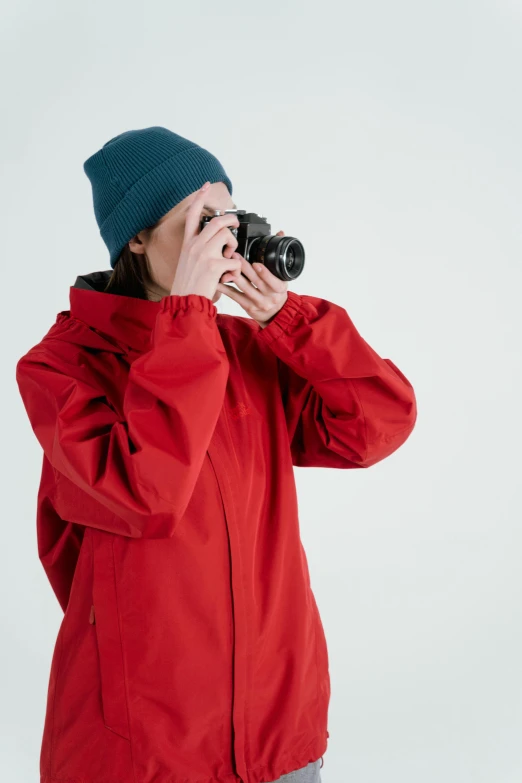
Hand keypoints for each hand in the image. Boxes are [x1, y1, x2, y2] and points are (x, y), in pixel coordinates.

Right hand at [170, 181, 241, 299]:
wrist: (184, 302)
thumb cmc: (188, 285)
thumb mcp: (189, 263)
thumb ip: (203, 251)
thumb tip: (224, 249)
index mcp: (188, 243)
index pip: (192, 215)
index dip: (199, 198)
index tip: (206, 186)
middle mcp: (194, 245)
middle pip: (217, 222)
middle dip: (231, 221)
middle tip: (236, 225)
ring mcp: (203, 254)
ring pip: (227, 237)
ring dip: (234, 246)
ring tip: (230, 258)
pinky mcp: (213, 265)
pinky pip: (234, 260)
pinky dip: (235, 269)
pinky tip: (228, 277)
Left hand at [217, 231, 288, 327]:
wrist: (275, 314)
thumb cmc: (276, 292)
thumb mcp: (282, 276)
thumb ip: (279, 254)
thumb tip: (280, 233)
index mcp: (280, 288)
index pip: (274, 281)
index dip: (265, 273)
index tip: (256, 264)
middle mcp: (270, 297)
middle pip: (256, 281)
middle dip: (244, 268)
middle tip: (234, 255)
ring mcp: (258, 302)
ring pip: (244, 288)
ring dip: (234, 274)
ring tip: (225, 263)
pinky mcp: (247, 307)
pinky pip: (235, 296)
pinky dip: (226, 288)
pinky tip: (218, 280)